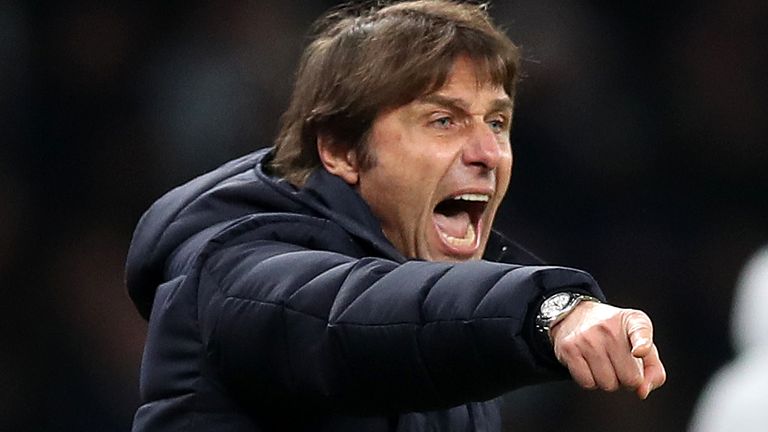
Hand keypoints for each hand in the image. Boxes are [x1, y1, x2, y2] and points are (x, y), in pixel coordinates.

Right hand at [550, 301, 666, 398]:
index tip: (639, 352)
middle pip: (629, 378)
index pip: (640, 331)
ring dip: (608, 381)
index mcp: (632, 320)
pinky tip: (589, 366)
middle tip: (619, 364)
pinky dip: (591, 381)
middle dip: (627, 379)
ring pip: (607, 384)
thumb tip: (642, 392)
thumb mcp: (640, 342)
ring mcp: (587, 337)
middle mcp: (609, 327)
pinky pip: (587, 383)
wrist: (575, 314)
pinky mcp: (569, 348)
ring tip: (603, 363)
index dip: (642, 345)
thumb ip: (653, 370)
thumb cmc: (614, 334)